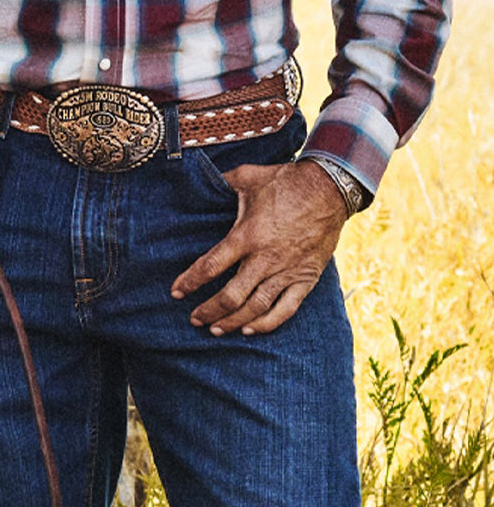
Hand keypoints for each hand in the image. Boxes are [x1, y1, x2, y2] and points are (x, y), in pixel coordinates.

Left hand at [170, 159, 347, 334]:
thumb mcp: (248, 176)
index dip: (191, 281)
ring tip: (216, 329)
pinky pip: (285, 309)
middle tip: (194, 319)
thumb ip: (222, 182)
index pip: (211, 265)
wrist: (329, 188)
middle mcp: (265, 258)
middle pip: (231, 296)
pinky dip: (267, 324)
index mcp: (247, 235)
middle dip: (209, 311)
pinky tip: (250, 330)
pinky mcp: (306, 278)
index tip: (176, 292)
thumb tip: (202, 179)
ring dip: (233, 321)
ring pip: (256, 308)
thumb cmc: (285, 181)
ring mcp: (287, 271)